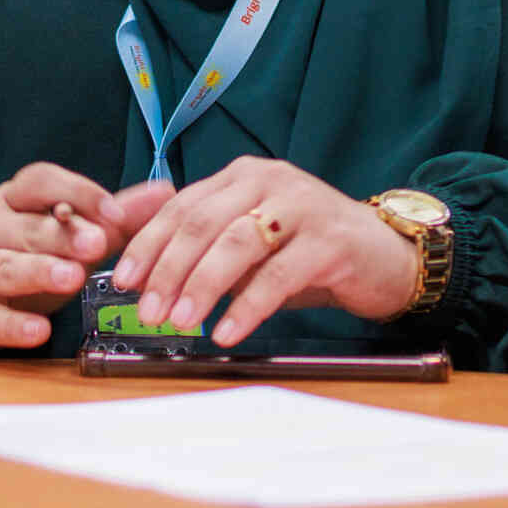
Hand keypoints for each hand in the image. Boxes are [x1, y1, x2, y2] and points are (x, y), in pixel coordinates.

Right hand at [0, 162, 122, 349]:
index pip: (41, 181)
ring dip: (35, 271)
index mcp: (14, 199)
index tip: (115, 212)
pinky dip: (11, 325)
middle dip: (61, 234)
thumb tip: (165, 192)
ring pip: (0, 266)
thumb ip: (114, 217)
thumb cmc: (28, 257)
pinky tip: (38, 331)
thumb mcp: (72, 236)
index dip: (78, 194)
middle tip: (97, 244)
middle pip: (23, 224)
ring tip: (71, 279)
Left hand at [106, 157, 418, 348]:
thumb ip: (200, 240)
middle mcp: (269, 181)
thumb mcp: (248, 239)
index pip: (182, 205)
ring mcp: (301, 207)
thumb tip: (134, 253)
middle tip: (149, 309)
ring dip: (202, 285)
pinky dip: (247, 306)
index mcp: (241, 176)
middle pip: (203, 222)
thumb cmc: (306, 251)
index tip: (123, 278)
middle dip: (168, 268)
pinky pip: (278, 275)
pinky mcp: (329, 241)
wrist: (383, 255)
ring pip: (236, 244)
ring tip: (180, 321)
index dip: (149, 242)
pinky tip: (228, 331)